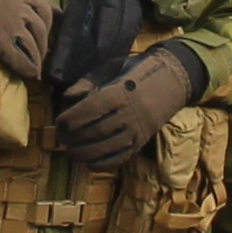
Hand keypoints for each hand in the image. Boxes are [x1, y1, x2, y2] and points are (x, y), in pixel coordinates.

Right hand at [0, 0, 52, 79]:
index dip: (50, 23)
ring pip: (33, 45)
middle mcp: (20, 5)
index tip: (50, 32)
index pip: (46, 7)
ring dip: (36, 60)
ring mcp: (11, 22)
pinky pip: (18, 56)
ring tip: (35, 70)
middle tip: (40, 55)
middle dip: (43, 45)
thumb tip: (14, 3)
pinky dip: (25, 68)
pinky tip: (29, 75)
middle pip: (41, 29)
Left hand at [55, 44, 202, 169]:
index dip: (74, 117)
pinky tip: (89, 163)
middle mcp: (131, 113)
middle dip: (75, 137)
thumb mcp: (111, 68)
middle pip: (97, 130)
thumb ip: (88, 81)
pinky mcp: (142, 142)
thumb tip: (68, 96)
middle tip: (61, 138)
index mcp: (122, 92)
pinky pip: (121, 158)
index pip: (93, 108)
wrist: (171, 81)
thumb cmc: (134, 73)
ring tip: (70, 151)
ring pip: (107, 147)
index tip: (60, 122)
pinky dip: (104, 164)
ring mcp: (138, 130)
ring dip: (85, 153)